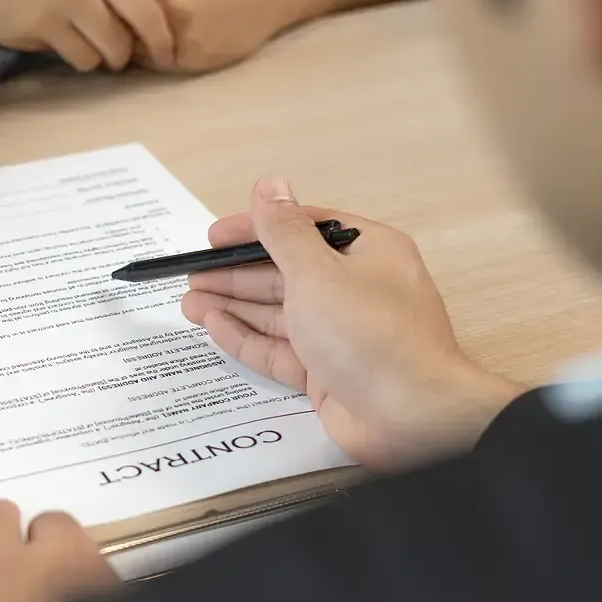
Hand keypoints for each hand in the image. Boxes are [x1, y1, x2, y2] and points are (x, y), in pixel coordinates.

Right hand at [0, 0, 174, 71]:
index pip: (146, 11)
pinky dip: (48, 48)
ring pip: (88, 60)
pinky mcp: (19, 36)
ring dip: (85, 56)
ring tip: (68, 38)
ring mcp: (47, 17)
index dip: (162, 40)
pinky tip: (29, 23)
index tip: (166, 55)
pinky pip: (49, 55)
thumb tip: (119, 12)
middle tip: (112, 52)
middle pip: (120, 46)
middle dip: (119, 55)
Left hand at [102, 0, 295, 74]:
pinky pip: (153, 66)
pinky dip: (153, 61)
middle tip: (114, 27)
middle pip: (101, 30)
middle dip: (101, 33)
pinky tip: (172, 46)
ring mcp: (171, 28)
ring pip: (126, 52)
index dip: (80, 8)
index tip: (83, 8)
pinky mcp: (188, 54)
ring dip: (127, 50)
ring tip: (147, 35)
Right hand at [180, 177, 523, 471]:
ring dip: (234, 305)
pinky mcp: (328, 372)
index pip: (303, 228)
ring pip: (279, 313)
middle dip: (236, 274)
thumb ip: (284, 230)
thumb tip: (269, 184)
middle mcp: (357, 288)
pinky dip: (247, 338)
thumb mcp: (317, 272)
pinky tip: (214, 327)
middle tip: (193, 274)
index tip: (214, 236)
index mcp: (367, 252)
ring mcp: (342, 333)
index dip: (254, 229)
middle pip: (285, 272)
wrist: (411, 418)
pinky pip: (280, 349)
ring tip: (189, 302)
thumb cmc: (373, 336)